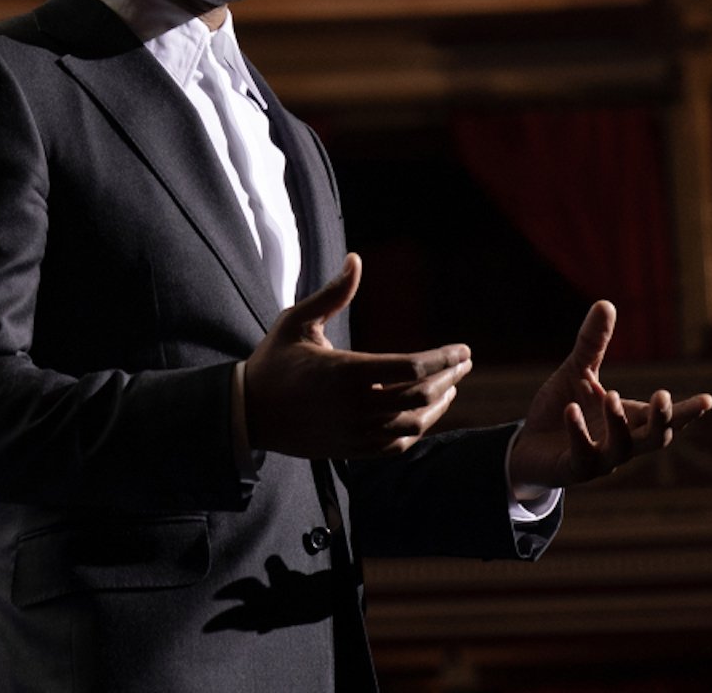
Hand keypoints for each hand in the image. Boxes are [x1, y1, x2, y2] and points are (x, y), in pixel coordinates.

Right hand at [244, 253, 472, 458]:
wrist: (247, 413)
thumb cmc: (274, 361)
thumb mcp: (297, 321)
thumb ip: (332, 294)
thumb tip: (356, 259)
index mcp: (345, 372)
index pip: (412, 367)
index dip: (444, 359)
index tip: (463, 350)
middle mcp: (354, 406)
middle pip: (420, 396)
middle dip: (449, 378)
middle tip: (464, 364)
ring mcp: (354, 433)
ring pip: (412, 425)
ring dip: (438, 406)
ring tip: (450, 387)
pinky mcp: (350, 450)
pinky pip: (395, 445)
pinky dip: (416, 430)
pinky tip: (424, 414)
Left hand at [506, 301, 711, 499]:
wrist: (527, 445)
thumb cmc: (563, 409)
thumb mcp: (579, 371)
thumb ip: (594, 343)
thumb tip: (606, 302)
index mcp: (631, 420)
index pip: (666, 417)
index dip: (687, 411)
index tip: (708, 400)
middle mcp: (624, 443)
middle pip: (655, 438)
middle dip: (662, 419)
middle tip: (662, 395)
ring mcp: (602, 460)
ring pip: (621, 448)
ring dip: (618, 422)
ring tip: (609, 395)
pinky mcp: (575, 469)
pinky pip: (583, 454)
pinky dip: (578, 432)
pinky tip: (570, 410)